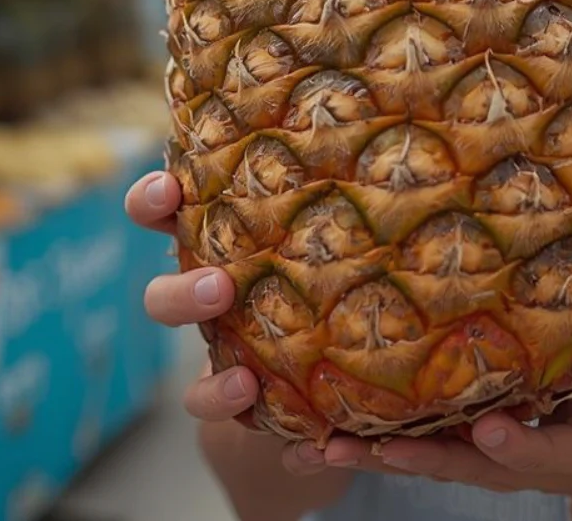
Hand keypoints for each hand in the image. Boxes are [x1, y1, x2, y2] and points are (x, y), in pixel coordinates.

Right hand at [124, 170, 334, 476]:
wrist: (333, 356)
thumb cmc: (337, 265)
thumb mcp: (342, 225)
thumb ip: (353, 194)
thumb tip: (417, 127)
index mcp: (225, 237)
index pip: (168, 210)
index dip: (153, 199)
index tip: (166, 192)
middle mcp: (209, 293)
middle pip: (164, 297)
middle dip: (182, 293)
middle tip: (220, 289)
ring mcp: (217, 350)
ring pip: (200, 389)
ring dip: (209, 377)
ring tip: (246, 382)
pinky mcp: (239, 402)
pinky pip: (228, 425)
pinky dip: (258, 434)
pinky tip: (306, 444)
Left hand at [318, 298, 571, 503]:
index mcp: (567, 448)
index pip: (541, 450)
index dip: (516, 443)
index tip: (489, 428)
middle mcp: (512, 459)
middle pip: (459, 466)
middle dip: (414, 460)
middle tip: (371, 448)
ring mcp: (478, 455)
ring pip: (420, 460)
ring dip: (370, 458)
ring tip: (317, 448)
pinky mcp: (453, 441)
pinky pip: (406, 444)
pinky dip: (364, 441)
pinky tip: (312, 430)